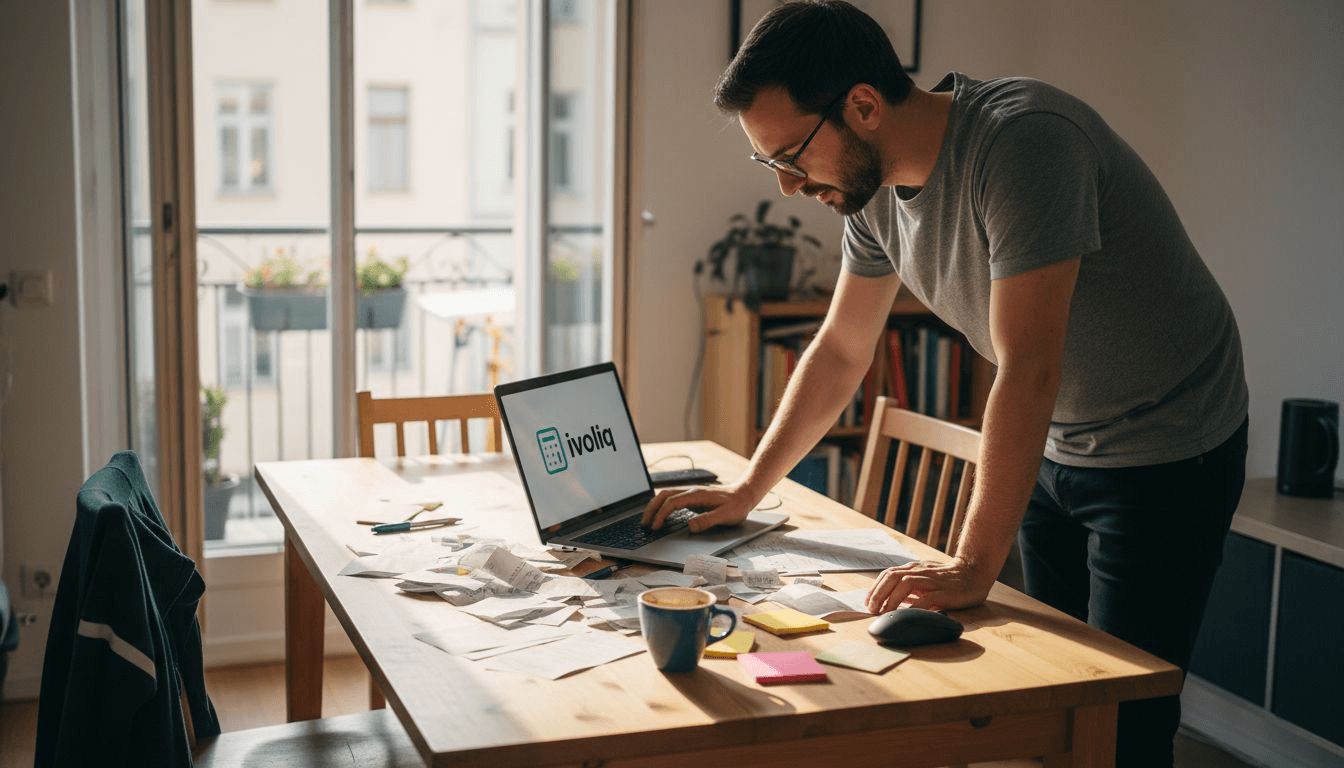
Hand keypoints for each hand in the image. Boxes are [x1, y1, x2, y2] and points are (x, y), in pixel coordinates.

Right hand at [641, 483, 757, 532]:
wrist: (745, 494)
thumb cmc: (737, 506)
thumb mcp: (726, 516)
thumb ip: (708, 520)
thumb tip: (690, 526)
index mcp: (697, 495)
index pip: (672, 502)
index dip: (661, 515)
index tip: (656, 527)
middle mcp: (691, 491)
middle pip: (663, 495)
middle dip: (651, 509)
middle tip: (644, 524)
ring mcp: (691, 492)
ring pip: (666, 494)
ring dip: (654, 506)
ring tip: (648, 520)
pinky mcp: (692, 496)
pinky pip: (671, 497)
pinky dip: (661, 504)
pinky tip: (660, 514)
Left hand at [865, 556, 993, 613]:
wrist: (974, 572)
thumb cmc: (948, 579)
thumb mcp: (926, 580)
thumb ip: (911, 588)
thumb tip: (892, 601)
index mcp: (914, 569)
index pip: (888, 574)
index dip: (875, 587)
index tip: (867, 602)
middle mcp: (920, 571)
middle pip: (892, 576)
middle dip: (878, 593)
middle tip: (871, 610)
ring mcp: (932, 580)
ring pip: (905, 584)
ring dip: (891, 599)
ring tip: (884, 613)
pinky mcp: (944, 591)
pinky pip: (926, 598)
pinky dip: (914, 606)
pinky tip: (906, 615)